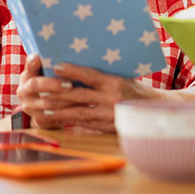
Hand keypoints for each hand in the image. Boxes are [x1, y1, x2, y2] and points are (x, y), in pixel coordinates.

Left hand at [16, 55, 150, 132]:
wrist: (154, 110)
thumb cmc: (137, 91)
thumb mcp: (124, 79)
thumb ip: (104, 78)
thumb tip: (79, 71)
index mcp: (116, 82)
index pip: (90, 75)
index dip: (72, 70)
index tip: (56, 66)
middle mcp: (112, 98)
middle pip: (79, 96)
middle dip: (58, 94)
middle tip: (40, 91)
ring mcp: (109, 114)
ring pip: (79, 112)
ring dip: (59, 110)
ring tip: (44, 108)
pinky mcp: (108, 127)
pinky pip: (86, 124)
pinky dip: (72, 121)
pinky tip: (61, 119)